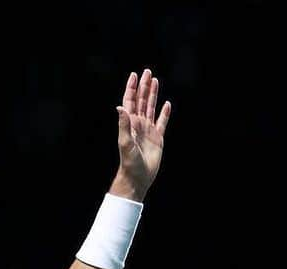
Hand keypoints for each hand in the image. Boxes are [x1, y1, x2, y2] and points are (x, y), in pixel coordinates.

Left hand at [110, 69, 170, 201]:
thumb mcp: (125, 143)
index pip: (130, 101)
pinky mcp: (158, 138)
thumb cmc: (129, 162)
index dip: (132, 88)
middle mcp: (138, 124)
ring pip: (151, 108)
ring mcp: (148, 130)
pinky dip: (165, 113)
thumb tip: (120, 107)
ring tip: (155, 81)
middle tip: (147, 72)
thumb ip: (123, 125)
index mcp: (130, 124)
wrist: (137, 177)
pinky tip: (167, 104)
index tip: (134, 75)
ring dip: (153, 95)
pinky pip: (162, 122)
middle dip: (143, 86)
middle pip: (141, 101)